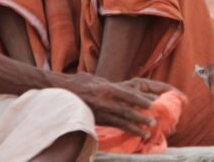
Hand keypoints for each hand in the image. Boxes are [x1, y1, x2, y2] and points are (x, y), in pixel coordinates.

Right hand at [58, 73, 174, 137]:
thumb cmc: (80, 83)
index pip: (127, 95)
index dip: (141, 100)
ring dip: (135, 127)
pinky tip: (136, 133)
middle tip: (154, 121)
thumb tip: (128, 89)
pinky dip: (126, 130)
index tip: (153, 103)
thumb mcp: (97, 80)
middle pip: (126, 110)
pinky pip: (114, 126)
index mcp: (106, 89)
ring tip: (148, 132)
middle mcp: (104, 101)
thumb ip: (112, 85)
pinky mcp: (96, 120)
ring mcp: (100, 112)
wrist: (59, 93)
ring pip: (121, 121)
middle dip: (141, 117)